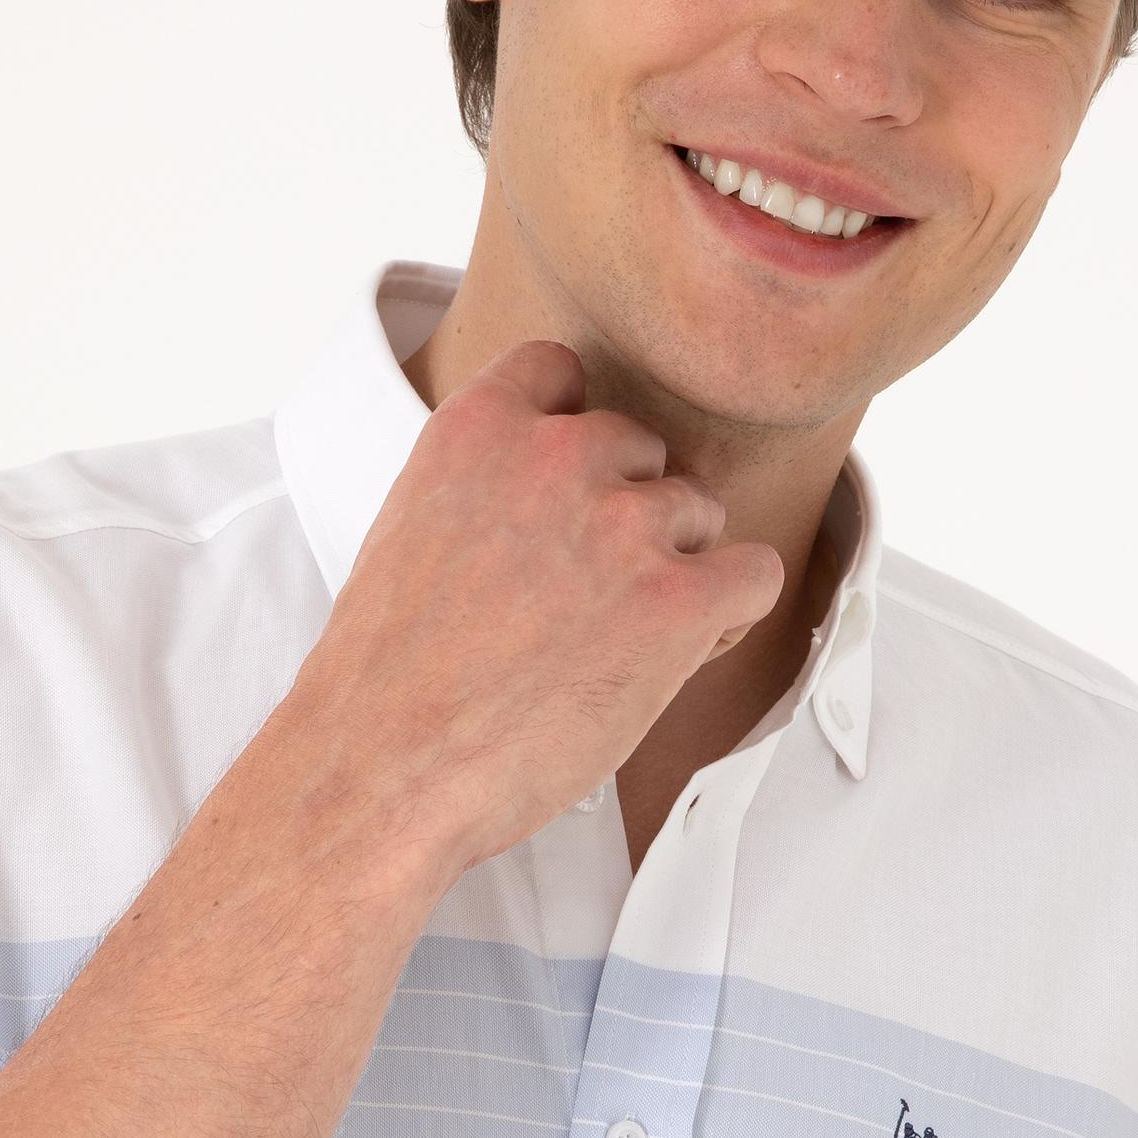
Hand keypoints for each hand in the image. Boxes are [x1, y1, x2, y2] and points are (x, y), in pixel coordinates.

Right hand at [283, 339, 783, 879]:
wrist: (383, 766)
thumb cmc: (388, 678)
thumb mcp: (411, 532)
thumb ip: (485, 487)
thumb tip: (538, 506)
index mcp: (478, 429)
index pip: (562, 372)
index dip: (574, 435)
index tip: (564, 490)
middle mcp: (558, 456)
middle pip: (642, 450)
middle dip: (626, 514)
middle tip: (584, 596)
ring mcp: (625, 523)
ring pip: (699, 513)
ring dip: (674, 570)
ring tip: (616, 641)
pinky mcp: (678, 600)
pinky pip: (754, 575)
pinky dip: (726, 617)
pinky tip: (673, 657)